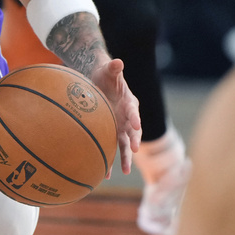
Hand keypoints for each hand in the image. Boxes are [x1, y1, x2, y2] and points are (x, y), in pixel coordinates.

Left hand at [90, 57, 141, 175]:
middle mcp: (127, 117)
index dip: (135, 118)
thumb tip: (117, 62)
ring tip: (122, 171)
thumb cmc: (104, 74)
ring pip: (124, 144)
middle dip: (133, 142)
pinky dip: (109, 160)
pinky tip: (105, 173)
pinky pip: (111, 147)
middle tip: (134, 151)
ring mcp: (120, 126)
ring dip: (124, 157)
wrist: (98, 80)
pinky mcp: (111, 132)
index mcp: (129, 102)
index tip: (135, 125)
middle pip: (132, 132)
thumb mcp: (109, 70)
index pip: (133, 111)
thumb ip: (113, 68)